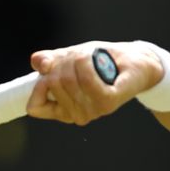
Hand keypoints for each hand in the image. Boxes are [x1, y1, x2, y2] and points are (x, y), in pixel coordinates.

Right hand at [26, 41, 163, 125]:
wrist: (135, 60)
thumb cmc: (101, 60)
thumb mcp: (69, 58)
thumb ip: (50, 62)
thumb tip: (38, 63)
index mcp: (65, 110)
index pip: (35, 107)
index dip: (39, 85)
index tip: (52, 69)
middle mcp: (77, 115)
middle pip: (51, 84)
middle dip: (61, 62)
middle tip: (79, 55)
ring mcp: (93, 110)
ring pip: (67, 80)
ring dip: (76, 59)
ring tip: (89, 57)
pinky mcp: (108, 102)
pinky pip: (87, 80)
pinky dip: (88, 64)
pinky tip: (97, 60)